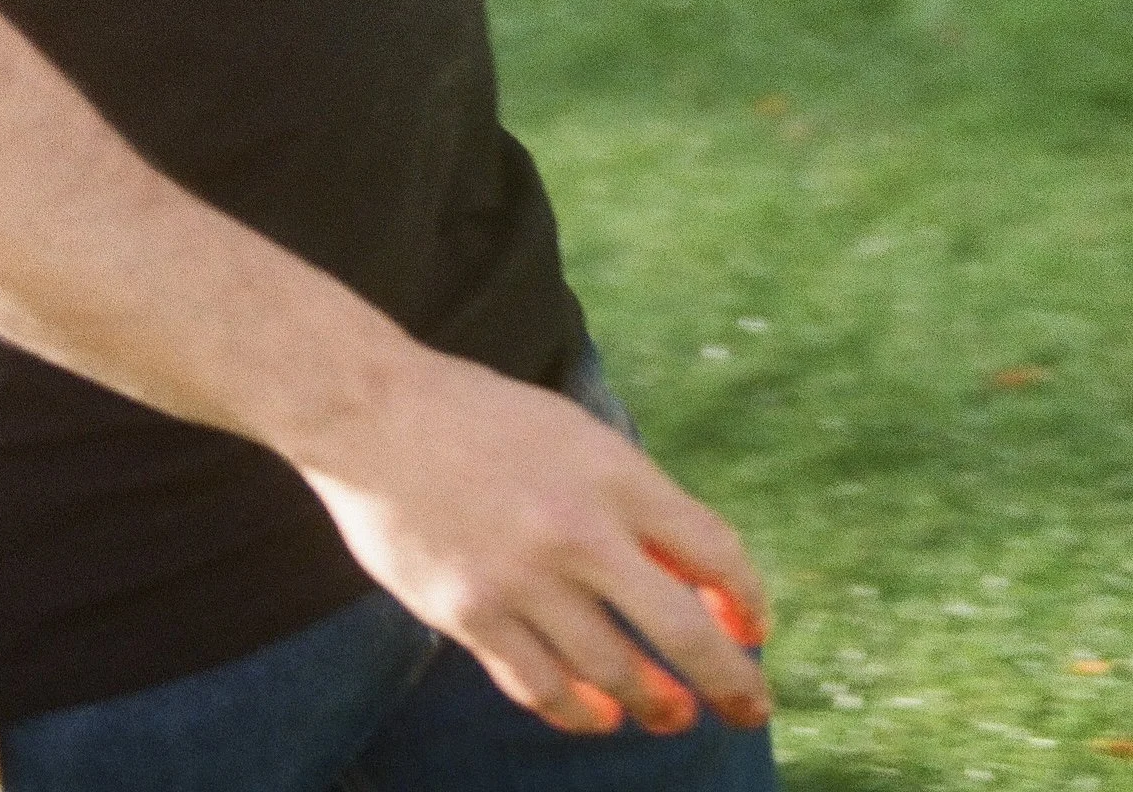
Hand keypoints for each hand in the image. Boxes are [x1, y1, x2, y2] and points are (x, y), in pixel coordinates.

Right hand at [304, 344, 771, 735]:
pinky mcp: (471, 616)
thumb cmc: (483, 419)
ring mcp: (523, 580)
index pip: (712, 550)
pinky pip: (541, 687)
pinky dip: (578, 713)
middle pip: (681, 630)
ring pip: (614, 673)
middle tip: (750, 707)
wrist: (376, 414)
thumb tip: (691, 575)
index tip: (756, 627)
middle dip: (729, 679)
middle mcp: (579, 531)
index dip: (746, 598)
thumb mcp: (575, 435)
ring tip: (671, 714)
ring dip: (654, 703)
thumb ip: (630, 500)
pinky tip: (598, 717)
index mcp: (615, 472)